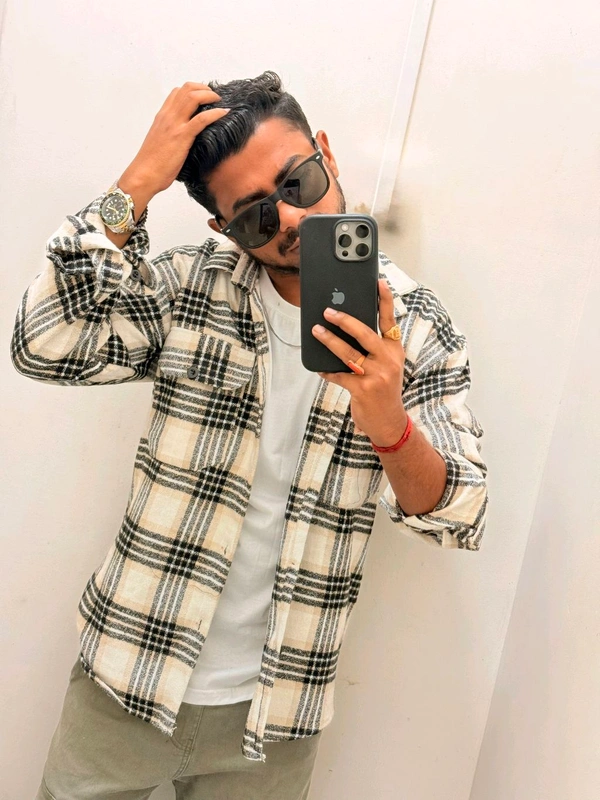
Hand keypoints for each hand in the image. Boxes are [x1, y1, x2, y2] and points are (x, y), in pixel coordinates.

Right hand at [120, 82, 229, 195]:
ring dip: (210, 95)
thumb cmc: (151, 164)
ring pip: (193, 97)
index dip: (193, 90)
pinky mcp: (182, 136)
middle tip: (214, 97)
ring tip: (220, 102)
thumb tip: (181, 137)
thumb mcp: (160, 142)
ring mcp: (175, 125)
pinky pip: (202, 119)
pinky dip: (216, 113)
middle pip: (187, 89)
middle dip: (204, 88)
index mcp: (162, 117)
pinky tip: (224, 113)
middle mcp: (167, 116)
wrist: (144, 175)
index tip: (204, 96)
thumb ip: (170, 134)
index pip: (177, 92)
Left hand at [312, 279, 407, 446]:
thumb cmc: (384, 389)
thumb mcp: (387, 366)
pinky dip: (327, 370)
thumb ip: (373, 348)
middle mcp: (388, 360)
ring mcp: (376, 375)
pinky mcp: (363, 389)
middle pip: (365, 333)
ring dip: (329, 340)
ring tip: (316, 331)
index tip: (378, 282)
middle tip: (327, 311)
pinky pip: (339, 375)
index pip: (389, 320)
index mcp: (394, 350)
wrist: (390, 422)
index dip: (384, 300)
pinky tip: (319, 367)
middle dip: (344, 320)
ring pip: (348, 352)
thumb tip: (345, 327)